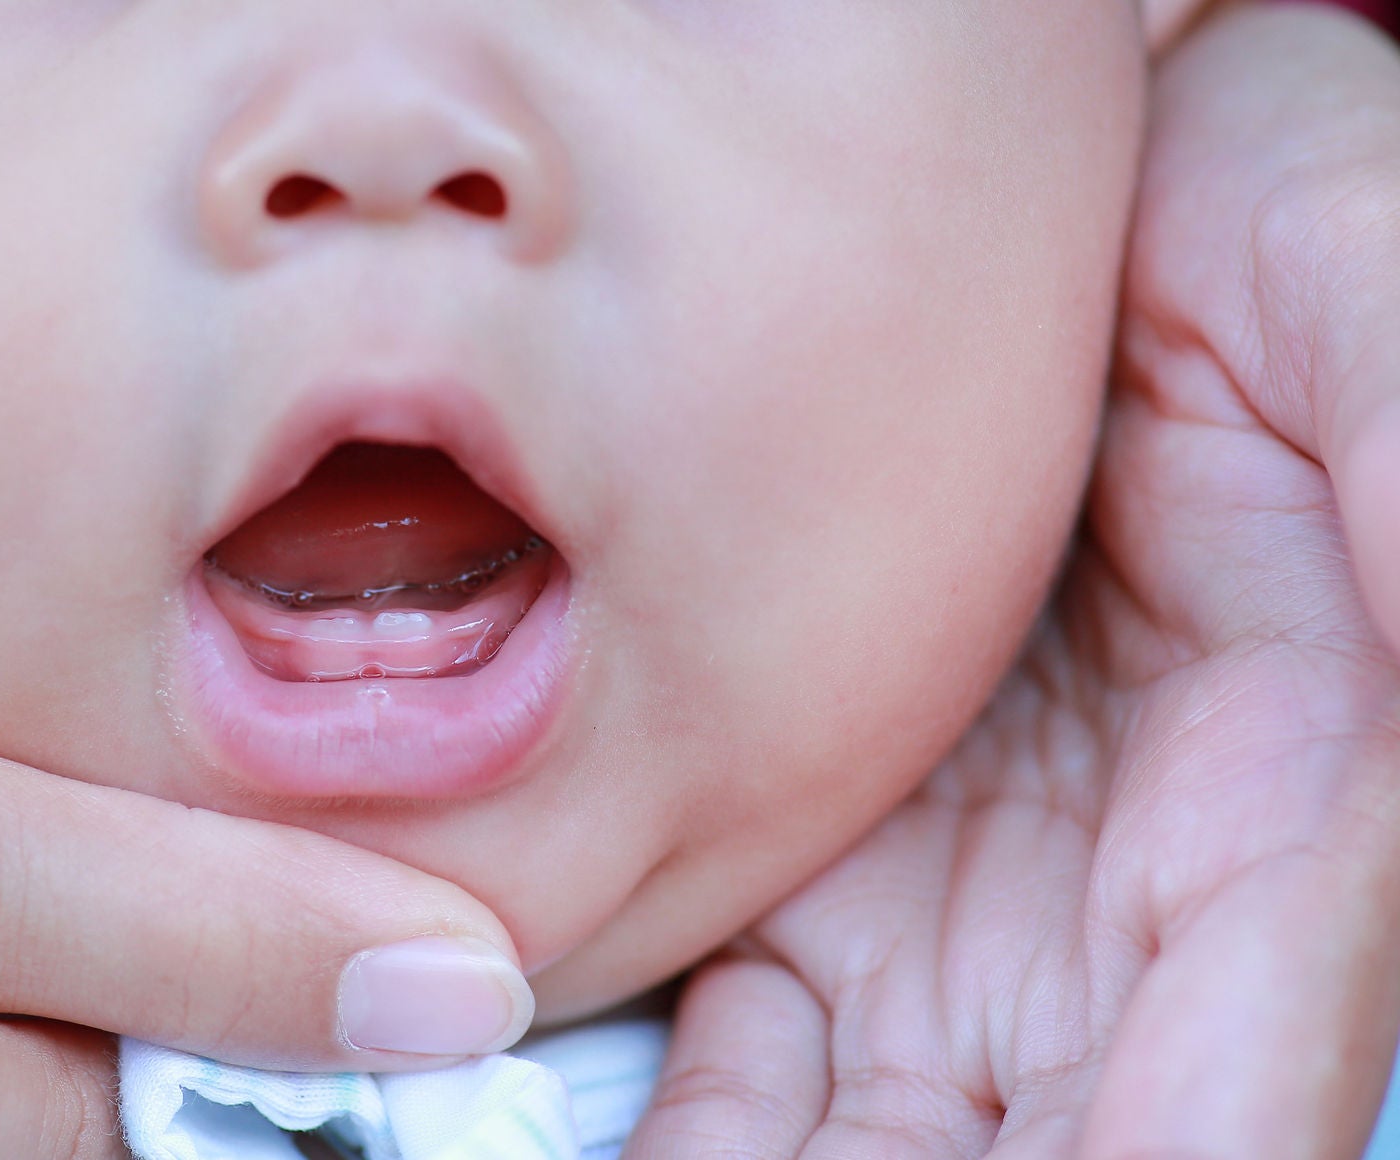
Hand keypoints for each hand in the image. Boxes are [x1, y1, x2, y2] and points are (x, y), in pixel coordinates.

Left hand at [628, 7, 1399, 1157]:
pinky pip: (766, 1055)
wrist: (1085, 215)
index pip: (1236, 1085)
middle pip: (1042, 1159)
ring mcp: (978, 918)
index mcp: (1293, 821)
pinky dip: (699, 1135)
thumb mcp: (1365, 325)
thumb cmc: (1259, 231)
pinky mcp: (846, 880)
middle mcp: (1135, 920)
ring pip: (882, 1142)